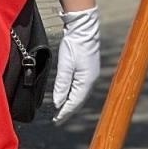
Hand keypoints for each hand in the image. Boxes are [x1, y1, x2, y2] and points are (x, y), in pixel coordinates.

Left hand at [53, 6, 101, 123]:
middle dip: (68, 110)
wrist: (83, 27)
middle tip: (57, 120)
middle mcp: (91, 79)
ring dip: (71, 103)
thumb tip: (58, 103)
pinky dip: (74, 94)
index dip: (65, 113)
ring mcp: (91, 74)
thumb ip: (62, 85)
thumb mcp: (65, 65)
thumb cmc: (74, 45)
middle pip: (79, 100)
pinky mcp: (89, 69)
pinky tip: (68, 96)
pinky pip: (81, 87)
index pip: (75, 102)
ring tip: (61, 111)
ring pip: (81, 94)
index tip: (56, 121)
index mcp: (87, 80)